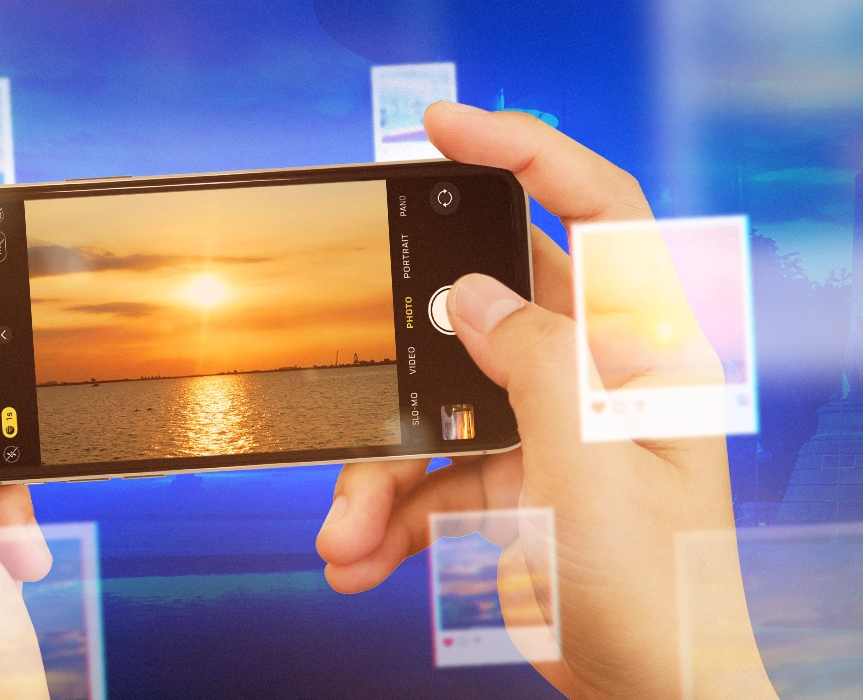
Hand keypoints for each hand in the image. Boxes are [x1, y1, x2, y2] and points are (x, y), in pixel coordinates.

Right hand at [315, 104, 774, 697]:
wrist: (654, 697)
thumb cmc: (662, 591)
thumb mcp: (593, 467)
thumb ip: (535, 364)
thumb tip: (471, 297)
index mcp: (640, 351)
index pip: (597, 216)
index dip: (527, 154)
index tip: (444, 131)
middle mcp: (587, 376)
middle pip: (479, 315)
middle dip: (406, 347)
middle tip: (351, 332)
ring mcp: (540, 430)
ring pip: (433, 406)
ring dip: (375, 469)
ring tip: (342, 528)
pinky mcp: (504, 483)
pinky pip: (425, 477)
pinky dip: (384, 514)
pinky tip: (357, 554)